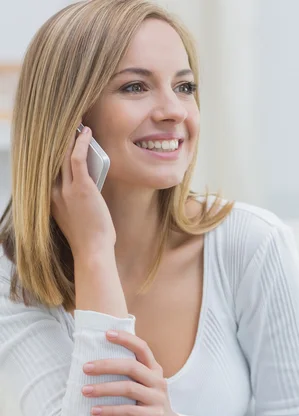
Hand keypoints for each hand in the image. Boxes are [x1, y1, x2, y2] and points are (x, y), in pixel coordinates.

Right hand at [51, 125, 115, 258]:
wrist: (92, 251)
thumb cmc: (89, 239)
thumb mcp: (75, 218)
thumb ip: (75, 201)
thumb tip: (88, 183)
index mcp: (50, 200)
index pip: (48, 170)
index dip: (52, 152)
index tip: (58, 140)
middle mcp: (53, 192)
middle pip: (53, 159)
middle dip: (60, 140)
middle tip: (67, 124)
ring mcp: (66, 190)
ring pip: (64, 155)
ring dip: (70, 137)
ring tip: (77, 124)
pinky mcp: (81, 188)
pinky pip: (77, 159)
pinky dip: (81, 143)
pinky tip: (87, 133)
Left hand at [82, 330, 188, 415]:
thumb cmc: (148, 406)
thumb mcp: (144, 386)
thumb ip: (130, 374)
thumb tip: (96, 362)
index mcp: (154, 370)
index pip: (142, 348)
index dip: (126, 339)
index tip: (106, 334)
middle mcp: (158, 381)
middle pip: (131, 367)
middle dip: (106, 365)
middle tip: (85, 368)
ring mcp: (158, 399)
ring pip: (128, 388)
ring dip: (103, 389)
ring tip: (84, 391)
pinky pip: (129, 411)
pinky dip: (110, 410)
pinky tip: (94, 411)